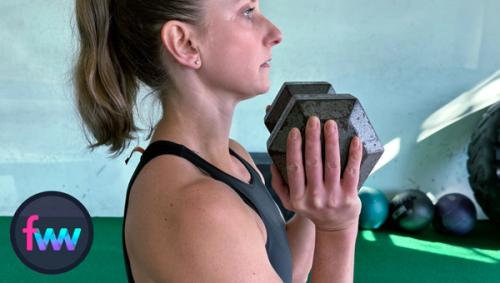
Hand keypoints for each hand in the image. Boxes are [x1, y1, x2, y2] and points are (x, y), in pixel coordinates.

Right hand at [269, 115, 362, 231]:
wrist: (335, 228)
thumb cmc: (311, 209)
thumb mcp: (289, 202)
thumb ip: (279, 184)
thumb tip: (273, 162)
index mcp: (297, 197)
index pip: (294, 168)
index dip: (294, 149)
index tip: (295, 131)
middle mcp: (315, 197)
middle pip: (313, 163)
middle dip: (313, 139)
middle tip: (313, 120)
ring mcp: (333, 197)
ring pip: (332, 165)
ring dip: (331, 142)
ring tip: (330, 124)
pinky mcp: (350, 196)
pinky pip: (352, 172)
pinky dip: (354, 155)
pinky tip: (355, 140)